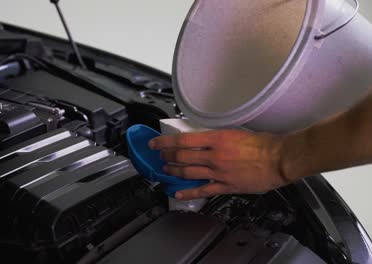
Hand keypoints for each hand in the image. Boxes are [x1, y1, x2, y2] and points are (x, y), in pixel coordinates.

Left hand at [148, 129, 292, 199]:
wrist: (279, 159)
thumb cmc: (263, 143)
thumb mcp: (236, 132)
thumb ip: (217, 137)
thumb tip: (202, 140)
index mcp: (217, 138)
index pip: (183, 140)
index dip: (165, 142)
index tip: (156, 143)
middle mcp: (214, 155)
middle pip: (182, 157)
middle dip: (167, 156)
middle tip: (160, 156)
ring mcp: (219, 172)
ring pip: (189, 173)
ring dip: (174, 171)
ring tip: (166, 170)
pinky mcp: (226, 186)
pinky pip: (203, 190)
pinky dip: (188, 192)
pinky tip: (178, 193)